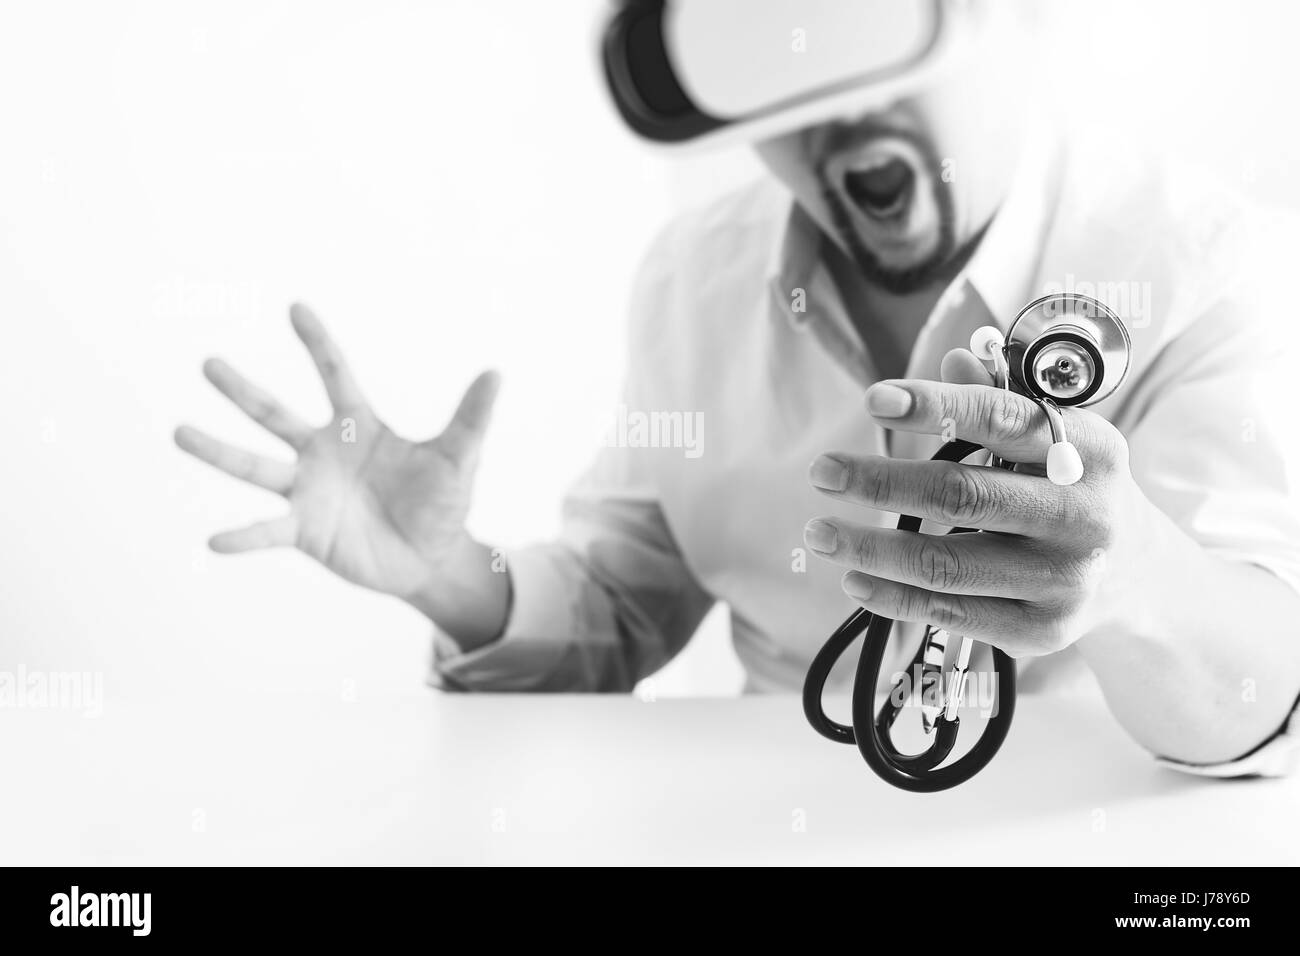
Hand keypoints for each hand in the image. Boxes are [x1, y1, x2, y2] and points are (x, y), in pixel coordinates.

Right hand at [176, 303, 507, 639]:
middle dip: (242, 391)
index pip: (335, 375)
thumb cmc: (441, 501)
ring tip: (179, 433)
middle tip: (208, 363)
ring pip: (254, 466)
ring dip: (217, 452)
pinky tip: (213, 540)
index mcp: (358, 426)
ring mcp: (308, 491)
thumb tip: (496, 372)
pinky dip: (242, 537)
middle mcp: (323, 452)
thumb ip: (471, 418)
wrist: (430, 557)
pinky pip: (266, 531)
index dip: (318, 343)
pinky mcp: (304, 531)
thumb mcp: (458, 458)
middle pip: (275, 414)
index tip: (296, 306)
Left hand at [803, 347, 1150, 657]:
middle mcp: (1082, 517)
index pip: (1002, 418)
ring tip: (820, 532)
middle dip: (880, 481)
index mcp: (1089, 450)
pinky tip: (854, 580)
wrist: (1138, 576)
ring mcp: (1063, 580)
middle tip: (822, 471)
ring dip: (869, 548)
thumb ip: (1004, 400)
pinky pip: (950, 614)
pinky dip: (894, 598)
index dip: (935, 407)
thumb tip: (956, 360)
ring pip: (945, 564)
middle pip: (960, 495)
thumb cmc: (1073, 488)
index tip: (874, 400)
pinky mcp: (1042, 631)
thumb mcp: (1057, 438)